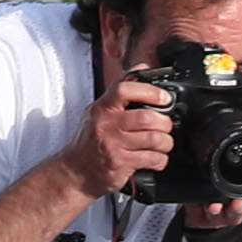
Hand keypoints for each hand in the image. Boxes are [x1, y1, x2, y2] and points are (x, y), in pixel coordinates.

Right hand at [85, 69, 171, 198]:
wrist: (75, 173)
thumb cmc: (89, 142)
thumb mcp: (98, 113)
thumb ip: (119, 94)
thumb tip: (142, 69)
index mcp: (102, 108)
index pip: (125, 89)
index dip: (149, 91)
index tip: (164, 97)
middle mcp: (106, 124)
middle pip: (146, 117)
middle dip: (164, 122)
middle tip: (166, 126)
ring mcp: (113, 144)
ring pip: (153, 139)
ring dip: (166, 142)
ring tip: (164, 143)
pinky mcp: (120, 163)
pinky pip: (151, 159)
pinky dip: (161, 159)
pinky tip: (157, 158)